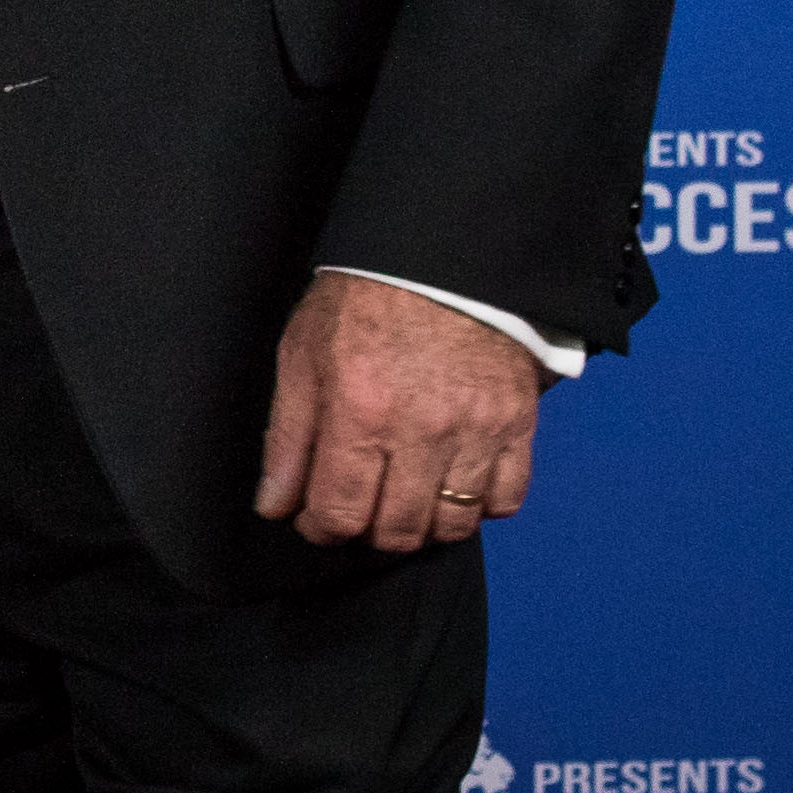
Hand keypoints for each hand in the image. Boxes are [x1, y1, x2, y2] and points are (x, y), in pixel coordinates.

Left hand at [255, 270, 543, 552]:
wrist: (441, 261)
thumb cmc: (363, 302)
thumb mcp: (302, 356)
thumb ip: (288, 437)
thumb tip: (275, 504)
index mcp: (360, 409)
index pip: (340, 511)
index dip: (320, 528)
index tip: (315, 519)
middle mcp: (422, 429)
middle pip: (398, 530)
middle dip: (368, 532)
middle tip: (358, 508)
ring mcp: (477, 430)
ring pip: (453, 525)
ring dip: (422, 526)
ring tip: (402, 499)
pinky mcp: (518, 425)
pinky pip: (505, 500)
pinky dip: (478, 508)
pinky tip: (451, 485)